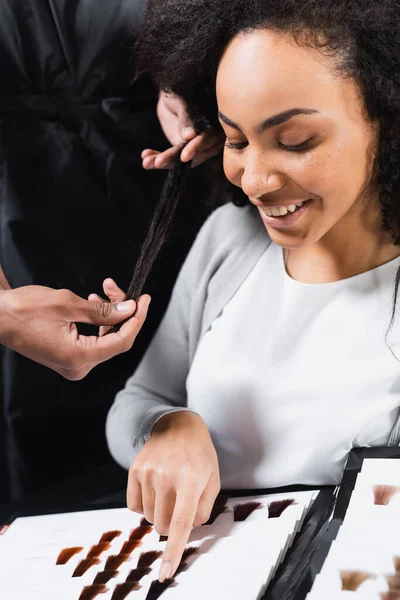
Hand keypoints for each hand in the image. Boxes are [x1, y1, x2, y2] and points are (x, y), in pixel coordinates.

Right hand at [0, 280, 149, 379]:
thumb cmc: (24, 309)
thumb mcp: (68, 304)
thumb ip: (103, 311)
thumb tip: (129, 310)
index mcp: (79, 358)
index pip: (122, 341)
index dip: (137, 319)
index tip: (144, 299)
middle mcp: (78, 367)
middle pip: (115, 340)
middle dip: (122, 312)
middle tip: (116, 288)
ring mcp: (72, 364)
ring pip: (105, 339)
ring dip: (110, 316)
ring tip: (103, 291)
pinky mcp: (68, 358)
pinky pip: (93, 341)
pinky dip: (98, 323)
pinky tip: (94, 303)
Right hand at [127, 411, 219, 581]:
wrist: (178, 425)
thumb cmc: (200, 455)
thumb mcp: (213, 479)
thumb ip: (203, 509)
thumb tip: (188, 530)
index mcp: (191, 480)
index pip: (181, 522)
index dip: (174, 551)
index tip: (165, 572)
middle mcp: (166, 476)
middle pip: (163, 525)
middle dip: (172, 525)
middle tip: (180, 505)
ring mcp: (148, 472)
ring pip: (149, 517)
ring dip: (159, 513)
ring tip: (169, 491)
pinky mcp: (134, 470)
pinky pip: (133, 505)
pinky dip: (144, 505)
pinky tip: (155, 489)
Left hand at [142, 90, 223, 169]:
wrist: (171, 93)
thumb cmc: (180, 90)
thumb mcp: (182, 102)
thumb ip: (186, 119)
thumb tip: (190, 136)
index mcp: (213, 125)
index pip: (206, 140)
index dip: (195, 148)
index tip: (184, 157)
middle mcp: (206, 140)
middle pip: (192, 154)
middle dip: (173, 159)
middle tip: (158, 162)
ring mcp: (193, 147)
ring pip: (178, 159)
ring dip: (162, 161)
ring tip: (146, 162)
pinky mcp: (181, 149)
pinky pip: (169, 157)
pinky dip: (157, 157)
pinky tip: (146, 157)